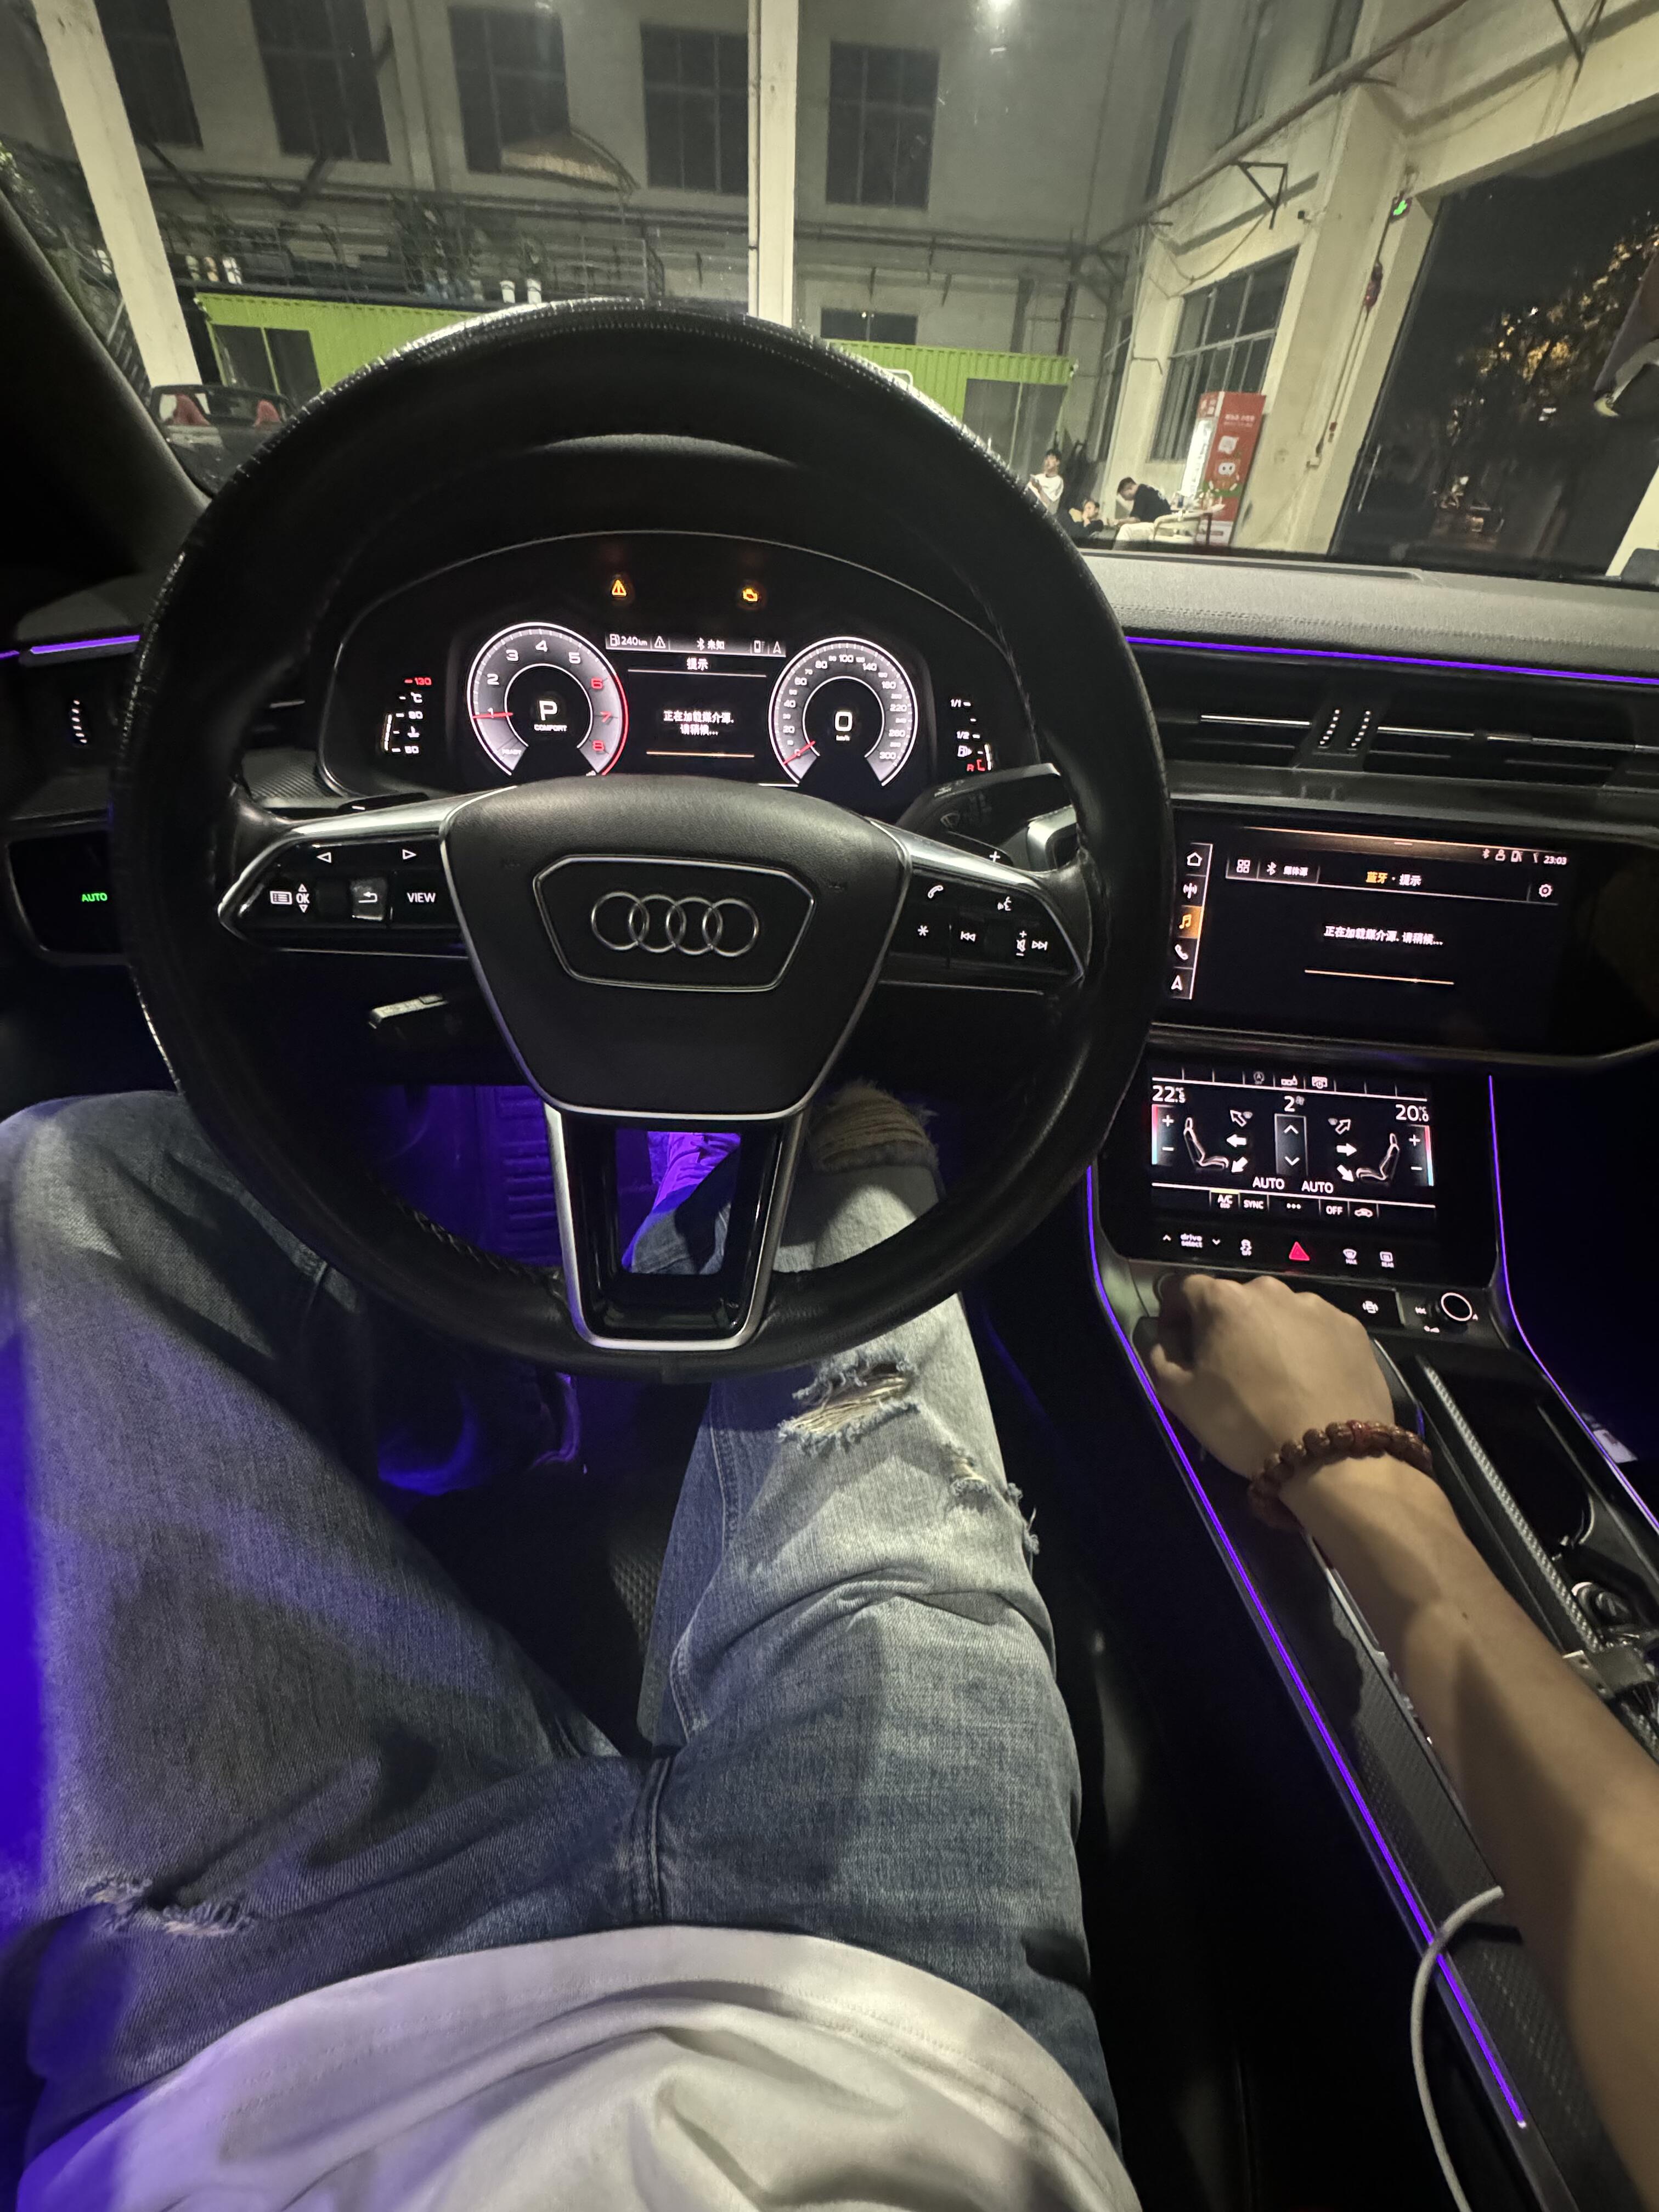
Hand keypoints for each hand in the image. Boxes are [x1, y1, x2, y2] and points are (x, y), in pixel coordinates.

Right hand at [1146, 1273, 1392, 1476]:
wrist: (1332, 1457)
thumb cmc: (1245, 1424)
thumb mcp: (1181, 1398)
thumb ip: (1160, 1359)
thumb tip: (1162, 1342)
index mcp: (1224, 1299)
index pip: (1184, 1289)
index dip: (1174, 1317)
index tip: (1178, 1347)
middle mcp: (1271, 1290)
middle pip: (1236, 1301)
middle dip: (1225, 1327)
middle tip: (1228, 1369)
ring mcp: (1318, 1307)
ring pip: (1280, 1315)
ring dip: (1269, 1336)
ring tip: (1275, 1379)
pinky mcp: (1353, 1328)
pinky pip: (1318, 1331)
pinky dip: (1308, 1348)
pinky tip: (1310, 1383)